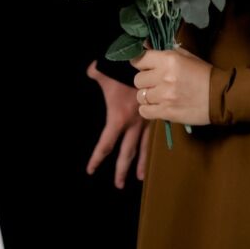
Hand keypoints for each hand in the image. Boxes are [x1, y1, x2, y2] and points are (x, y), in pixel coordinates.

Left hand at [85, 62, 152, 186]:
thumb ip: (95, 73)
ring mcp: (148, 121)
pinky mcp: (158, 115)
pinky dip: (153, 146)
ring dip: (141, 164)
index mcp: (118, 118)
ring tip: (140, 178)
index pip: (105, 145)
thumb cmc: (124, 68)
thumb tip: (91, 70)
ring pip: (144, 148)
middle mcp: (134, 125)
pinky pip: (155, 135)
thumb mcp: (104, 71)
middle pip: (126, 153)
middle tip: (118, 185)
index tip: (91, 170)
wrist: (150, 63)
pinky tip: (154, 153)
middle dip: (121, 170)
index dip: (97, 158)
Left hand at [131, 46, 211, 125]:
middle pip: (138, 79)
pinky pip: (144, 111)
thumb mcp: (186, 56)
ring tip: (157, 95)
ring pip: (140, 96)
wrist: (220, 97)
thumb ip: (165, 52)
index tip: (144, 67)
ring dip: (147, 96)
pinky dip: (148, 109)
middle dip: (145, 80)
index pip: (139, 59)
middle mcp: (163, 77)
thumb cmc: (203, 74)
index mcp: (168, 60)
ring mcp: (164, 96)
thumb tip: (145, 45)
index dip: (140, 63)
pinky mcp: (166, 112)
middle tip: (155, 82)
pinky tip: (156, 106)